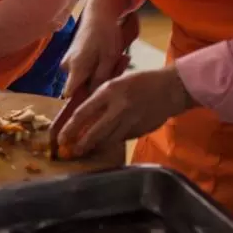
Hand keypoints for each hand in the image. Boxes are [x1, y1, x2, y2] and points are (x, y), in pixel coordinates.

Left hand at [57, 67, 192, 155]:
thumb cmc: (140, 82)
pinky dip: (112, 142)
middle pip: (95, 132)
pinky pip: (122, 139)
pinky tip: (106, 144)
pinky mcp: (140, 130)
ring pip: (109, 139)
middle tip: (73, 151)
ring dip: (96, 146)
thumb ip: (100, 99)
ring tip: (86, 150)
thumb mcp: (116, 83)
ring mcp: (131, 120)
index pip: (83, 113)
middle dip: (82, 144)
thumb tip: (82, 116)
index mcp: (109, 91)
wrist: (170, 88)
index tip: (62, 137)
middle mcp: (119, 107)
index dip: (70, 128)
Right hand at [61, 13, 139, 97]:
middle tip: (120, 68)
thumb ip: (101, 79)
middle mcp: (68, 67)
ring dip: (102, 74)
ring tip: (120, 60)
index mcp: (76, 68)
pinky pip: (85, 70)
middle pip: (82, 86)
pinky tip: (112, 58)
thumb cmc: (105, 34)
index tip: (97, 102)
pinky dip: (99, 67)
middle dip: (101, 83)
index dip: (82, 101)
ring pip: (85, 78)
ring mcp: (69, 61)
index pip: (70, 94)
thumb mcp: (109, 58)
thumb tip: (95, 97)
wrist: (99, 13)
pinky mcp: (73, 58)